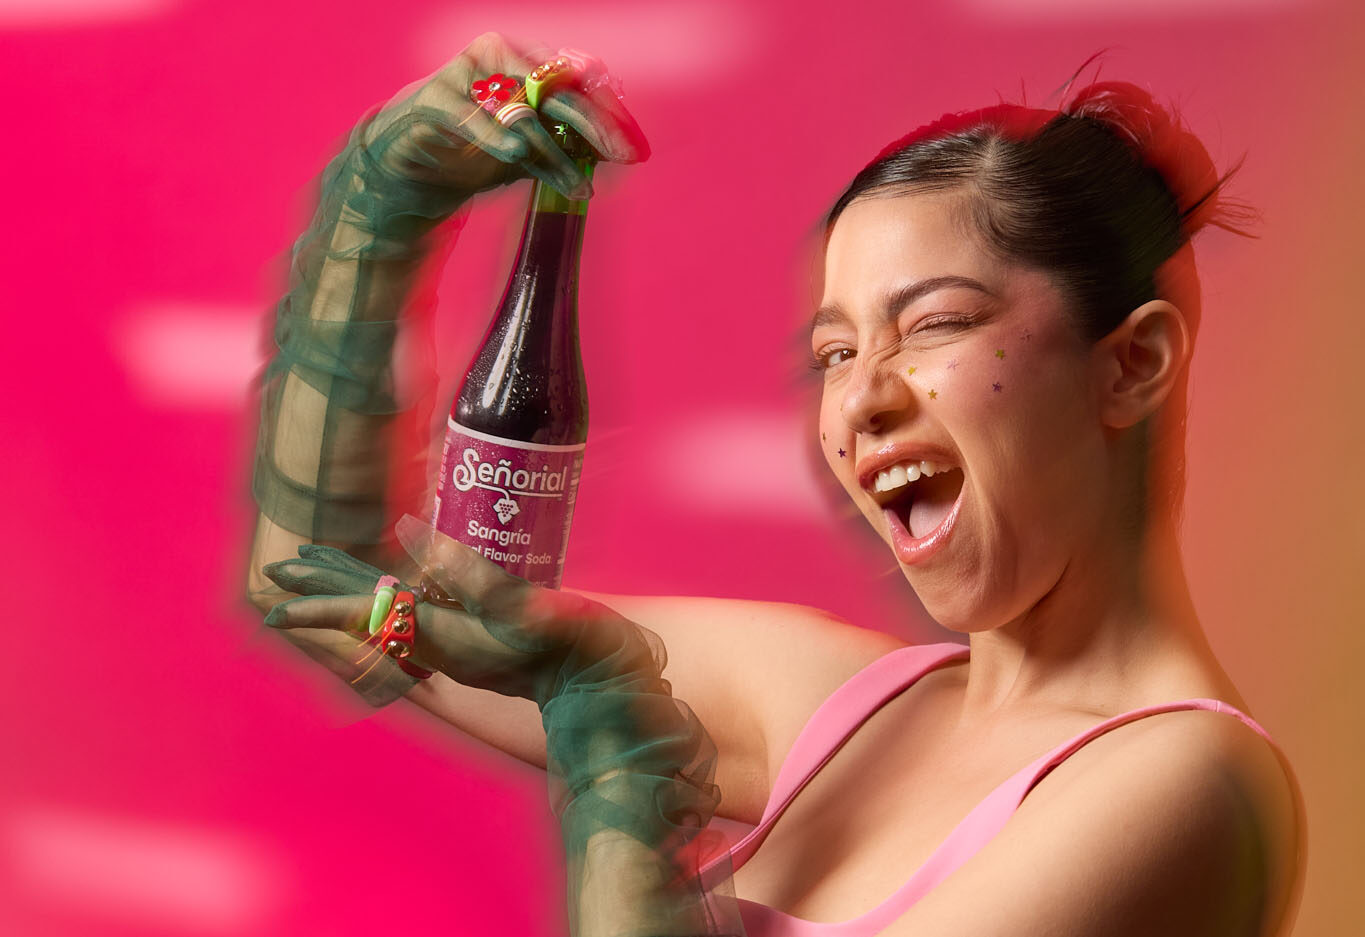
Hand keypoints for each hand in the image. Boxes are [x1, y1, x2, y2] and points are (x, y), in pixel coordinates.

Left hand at [262, 516, 662, 706]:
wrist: (605, 694)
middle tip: (281, 568)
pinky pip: (415, 616)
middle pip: (370, 610)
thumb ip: (467, 570)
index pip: (367, 613)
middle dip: (326, 587)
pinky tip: (390, 586)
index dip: (321, 602)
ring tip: (321, 568)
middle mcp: (442, 642)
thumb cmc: (575, 651)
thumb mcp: (524, 605)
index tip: (277, 596)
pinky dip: (390, 596)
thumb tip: (407, 529)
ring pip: (390, 611)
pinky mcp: (475, 641)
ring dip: (354, 588)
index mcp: (445, 633)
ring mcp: (457, 644)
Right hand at [359, 32, 649, 199]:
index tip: (635, 150)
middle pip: (560, 88)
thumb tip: (618, 158)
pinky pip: (472, 118)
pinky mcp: (434, 100)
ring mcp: (466, 76)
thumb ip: (569, 150)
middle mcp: (501, 58)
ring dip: (554, 151)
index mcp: (528, 64)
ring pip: (522, 109)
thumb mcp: (531, 155)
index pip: (581, 79)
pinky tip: (517, 153)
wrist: (412, 169)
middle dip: (596, 125)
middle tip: (622, 156)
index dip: (611, 113)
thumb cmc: (477, 153)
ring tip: (577, 185)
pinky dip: (497, 137)